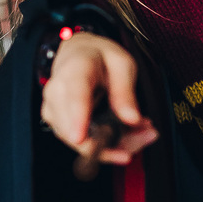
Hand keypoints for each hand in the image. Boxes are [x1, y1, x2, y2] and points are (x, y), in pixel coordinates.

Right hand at [41, 33, 157, 167]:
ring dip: (117, 145)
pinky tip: (128, 135)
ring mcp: (53, 112)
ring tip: (143, 131)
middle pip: (78, 131)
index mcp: (75, 70)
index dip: (77, 119)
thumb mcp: (122, 64)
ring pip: (83, 145)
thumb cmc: (100, 58)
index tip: (79, 139)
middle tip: (149, 132)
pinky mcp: (58, 127)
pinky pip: (85, 146)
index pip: (74, 96)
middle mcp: (57, 94)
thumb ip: (125, 92)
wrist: (78, 54)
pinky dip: (109, 146)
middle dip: (117, 141)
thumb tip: (132, 120)